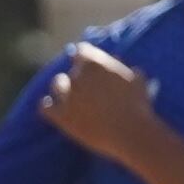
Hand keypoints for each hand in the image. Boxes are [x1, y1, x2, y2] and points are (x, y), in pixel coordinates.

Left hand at [46, 40, 157, 165]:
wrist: (130, 132)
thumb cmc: (138, 105)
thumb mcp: (136, 79)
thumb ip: (122, 67)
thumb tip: (115, 60)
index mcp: (95, 63)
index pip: (82, 51)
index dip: (85, 57)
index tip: (87, 62)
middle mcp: (78, 75)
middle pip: (71, 69)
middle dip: (78, 76)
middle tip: (84, 85)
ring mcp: (68, 95)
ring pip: (57, 84)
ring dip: (62, 88)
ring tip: (68, 96)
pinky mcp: (61, 116)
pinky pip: (45, 107)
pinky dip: (48, 107)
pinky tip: (52, 109)